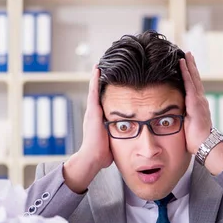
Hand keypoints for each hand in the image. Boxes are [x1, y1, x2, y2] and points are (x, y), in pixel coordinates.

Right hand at [63, 65, 112, 192]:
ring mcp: (92, 111)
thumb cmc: (103, 154)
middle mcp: (94, 113)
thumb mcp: (113, 141)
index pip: (103, 102)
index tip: (110, 82)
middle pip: (98, 93)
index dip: (106, 92)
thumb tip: (130, 140)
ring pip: (95, 90)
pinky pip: (94, 91)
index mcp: (99, 120)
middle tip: (103, 67)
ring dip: (96, 77)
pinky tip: (97, 69)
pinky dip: (95, 80)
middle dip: (100, 81)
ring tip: (99, 64)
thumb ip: (118, 137)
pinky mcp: (92, 111)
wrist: (93, 157)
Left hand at [179, 51, 212, 154]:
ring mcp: (199, 101)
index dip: (190, 76)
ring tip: (185, 54)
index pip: (193, 87)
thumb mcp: (187, 126)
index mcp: (198, 106)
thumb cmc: (196, 140)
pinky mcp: (196, 103)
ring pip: (193, 79)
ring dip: (189, 66)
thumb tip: (172, 117)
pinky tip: (183, 64)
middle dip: (191, 66)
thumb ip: (182, 118)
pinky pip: (190, 84)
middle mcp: (200, 100)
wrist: (205, 145)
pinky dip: (186, 73)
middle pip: (195, 79)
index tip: (186, 65)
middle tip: (187, 54)